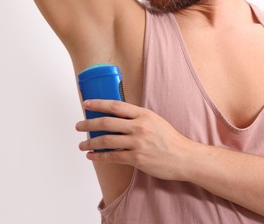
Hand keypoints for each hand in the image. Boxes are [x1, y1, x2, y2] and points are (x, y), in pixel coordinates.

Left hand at [76, 99, 198, 180]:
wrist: (184, 157)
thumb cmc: (170, 139)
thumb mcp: (155, 120)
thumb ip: (137, 118)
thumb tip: (116, 117)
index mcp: (143, 114)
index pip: (115, 106)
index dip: (98, 104)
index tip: (86, 104)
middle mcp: (139, 127)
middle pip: (106, 123)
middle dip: (89, 124)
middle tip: (78, 126)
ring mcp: (138, 143)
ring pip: (107, 141)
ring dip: (91, 142)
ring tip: (82, 144)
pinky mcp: (137, 159)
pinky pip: (113, 157)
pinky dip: (100, 157)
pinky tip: (92, 156)